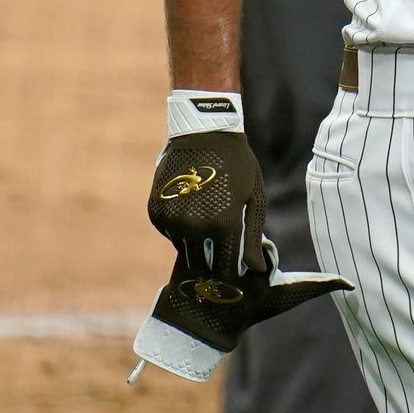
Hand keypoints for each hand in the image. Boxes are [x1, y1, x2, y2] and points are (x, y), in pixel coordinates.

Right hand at [135, 98, 350, 380]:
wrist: (203, 133)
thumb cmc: (238, 166)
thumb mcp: (254, 198)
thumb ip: (252, 236)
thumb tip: (256, 270)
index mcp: (223, 225)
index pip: (224, 267)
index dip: (230, 275)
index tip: (235, 279)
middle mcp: (195, 226)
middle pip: (201, 264)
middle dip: (212, 265)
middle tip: (220, 260)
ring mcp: (172, 219)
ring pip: (184, 250)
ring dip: (197, 246)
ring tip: (209, 227)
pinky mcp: (156, 212)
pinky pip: (170, 233)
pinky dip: (180, 230)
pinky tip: (192, 210)